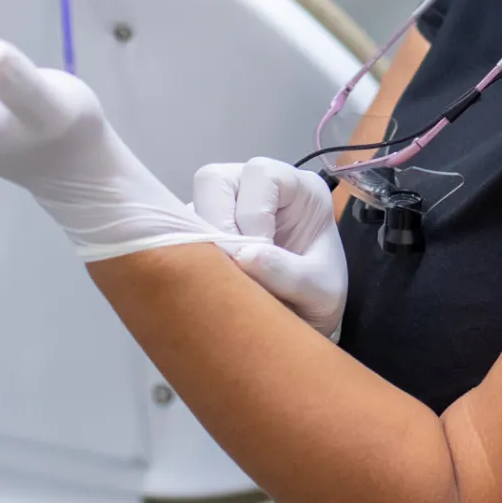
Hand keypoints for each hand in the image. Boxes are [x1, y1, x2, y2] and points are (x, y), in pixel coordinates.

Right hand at [192, 159, 345, 338]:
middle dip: (216, 222)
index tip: (256, 255)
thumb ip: (289, 274)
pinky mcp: (204, 232)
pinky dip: (188, 255)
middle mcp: (258, 189)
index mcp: (298, 189)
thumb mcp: (321, 291)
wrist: (306, 328)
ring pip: (193, 203)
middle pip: (215, 179)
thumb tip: (244, 256)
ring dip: (199, 239)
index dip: (252, 212)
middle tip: (229, 263)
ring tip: (218, 275)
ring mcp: (226, 208)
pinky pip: (180, 232)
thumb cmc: (322, 298)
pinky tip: (206, 281)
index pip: (262, 175)